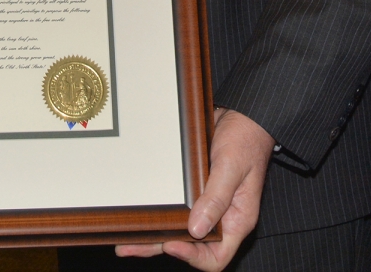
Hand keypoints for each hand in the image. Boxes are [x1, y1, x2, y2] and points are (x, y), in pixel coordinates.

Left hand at [115, 108, 274, 268]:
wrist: (240, 115)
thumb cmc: (245, 139)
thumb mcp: (232, 168)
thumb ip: (217, 198)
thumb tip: (197, 229)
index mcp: (236, 220)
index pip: (216, 256)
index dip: (193, 256)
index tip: (171, 244)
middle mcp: (220, 217)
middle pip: (191, 245)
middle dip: (161, 247)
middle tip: (129, 247)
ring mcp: (205, 204)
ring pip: (180, 228)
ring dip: (154, 234)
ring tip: (125, 239)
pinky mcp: (194, 189)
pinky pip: (176, 207)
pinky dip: (159, 213)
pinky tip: (140, 214)